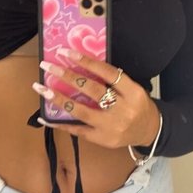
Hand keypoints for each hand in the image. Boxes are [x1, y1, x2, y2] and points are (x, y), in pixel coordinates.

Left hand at [31, 47, 160, 148]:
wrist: (150, 131)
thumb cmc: (137, 105)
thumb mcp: (133, 89)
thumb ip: (113, 80)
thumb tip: (81, 66)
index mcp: (133, 92)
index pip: (108, 73)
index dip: (86, 62)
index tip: (67, 53)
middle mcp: (122, 109)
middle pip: (92, 90)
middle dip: (68, 77)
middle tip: (49, 67)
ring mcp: (111, 126)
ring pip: (82, 111)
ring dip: (59, 99)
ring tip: (43, 89)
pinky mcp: (102, 139)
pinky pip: (78, 130)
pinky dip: (61, 124)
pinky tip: (46, 117)